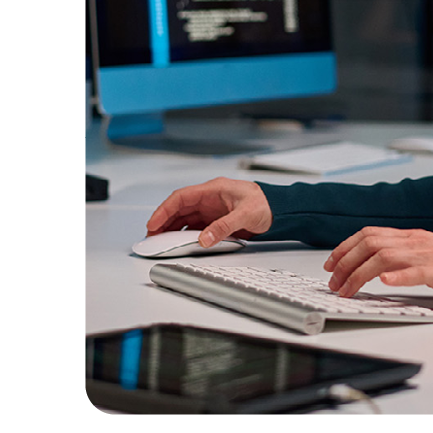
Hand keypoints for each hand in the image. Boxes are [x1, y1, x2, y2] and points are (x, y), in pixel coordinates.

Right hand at [146, 177, 272, 247]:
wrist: (280, 210)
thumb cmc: (267, 204)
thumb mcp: (246, 215)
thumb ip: (224, 226)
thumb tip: (204, 239)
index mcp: (215, 189)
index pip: (182, 197)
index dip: (164, 210)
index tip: (153, 224)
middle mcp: (211, 198)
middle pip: (180, 208)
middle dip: (163, 222)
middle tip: (151, 238)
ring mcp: (212, 209)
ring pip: (185, 218)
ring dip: (172, 229)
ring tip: (161, 242)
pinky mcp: (216, 220)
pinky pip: (195, 226)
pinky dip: (185, 234)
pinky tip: (179, 243)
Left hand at [324, 227, 432, 304]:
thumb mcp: (426, 254)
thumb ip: (404, 256)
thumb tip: (376, 268)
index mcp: (411, 237)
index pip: (369, 234)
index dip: (345, 247)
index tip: (331, 263)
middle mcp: (416, 241)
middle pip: (371, 243)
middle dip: (345, 262)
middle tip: (333, 282)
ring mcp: (428, 254)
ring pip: (385, 257)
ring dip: (360, 274)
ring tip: (347, 290)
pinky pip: (417, 271)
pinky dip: (398, 276)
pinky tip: (386, 283)